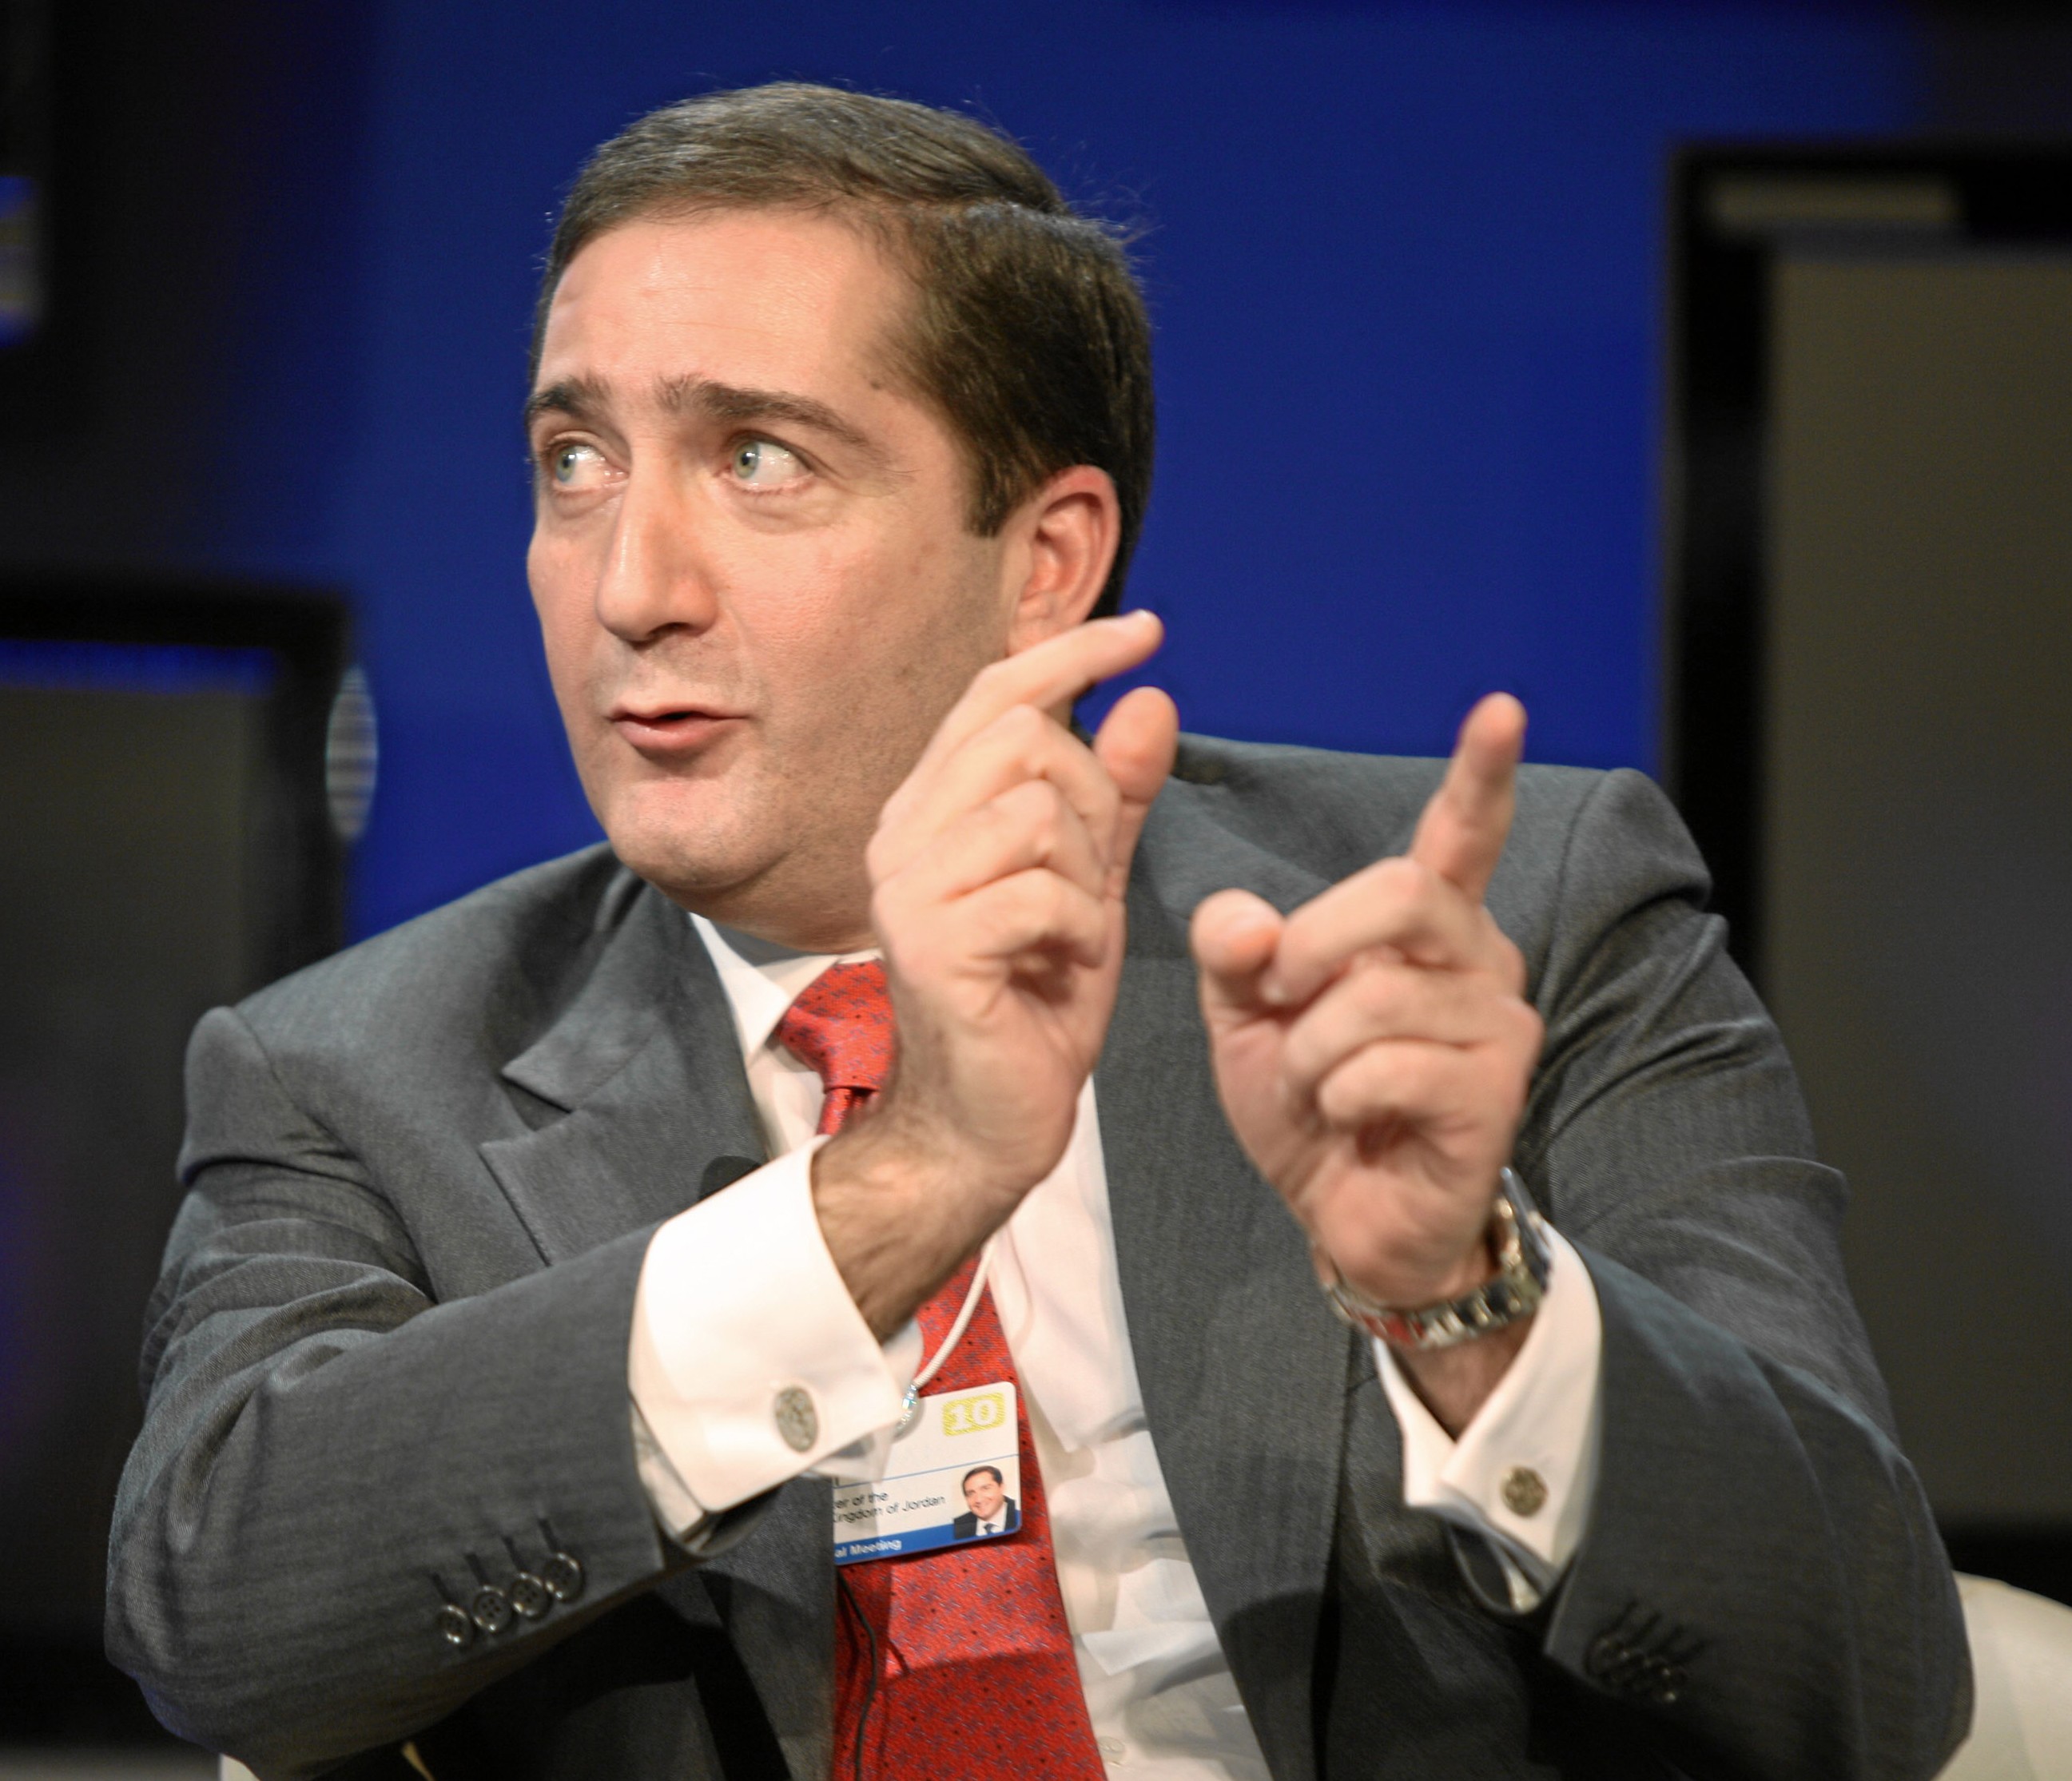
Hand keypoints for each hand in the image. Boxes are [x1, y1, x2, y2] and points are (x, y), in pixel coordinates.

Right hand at [814, 612, 1177, 1334]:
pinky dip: (1078, 929)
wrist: (984, 1126)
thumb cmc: (1032, 1006)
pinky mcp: (930, 942)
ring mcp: (907, 887)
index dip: (1071, 652)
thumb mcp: (1090, 884)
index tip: (1146, 629)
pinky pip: (1040, 888)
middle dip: (1091, 799)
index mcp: (932, 810)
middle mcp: (902, 833)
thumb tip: (1152, 697)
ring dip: (1084, 877)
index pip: (995, 692)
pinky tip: (1062, 967)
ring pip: (1034, 810)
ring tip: (1070, 937)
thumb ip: (1119, 796)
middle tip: (1092, 880)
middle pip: (1023, 737)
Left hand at [1190, 695, 1541, 1322]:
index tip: (1502, 706)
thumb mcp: (1246, 1011)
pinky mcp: (1494, 1090)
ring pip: (1376, 996)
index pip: (1462, 833)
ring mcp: (1497, 1023)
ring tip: (1318, 1089)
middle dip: (1312, 947)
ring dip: (1310, 1051)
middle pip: (1399, 892)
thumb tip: (1250, 924)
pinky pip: (1385, 1068)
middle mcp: (1477, 957)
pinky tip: (1352, 1121)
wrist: (1341, 1216)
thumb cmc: (1309, 1102)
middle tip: (1280, 999)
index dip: (1483, 771)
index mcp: (1422, 924)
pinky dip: (1336, 1098)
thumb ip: (1234, 949)